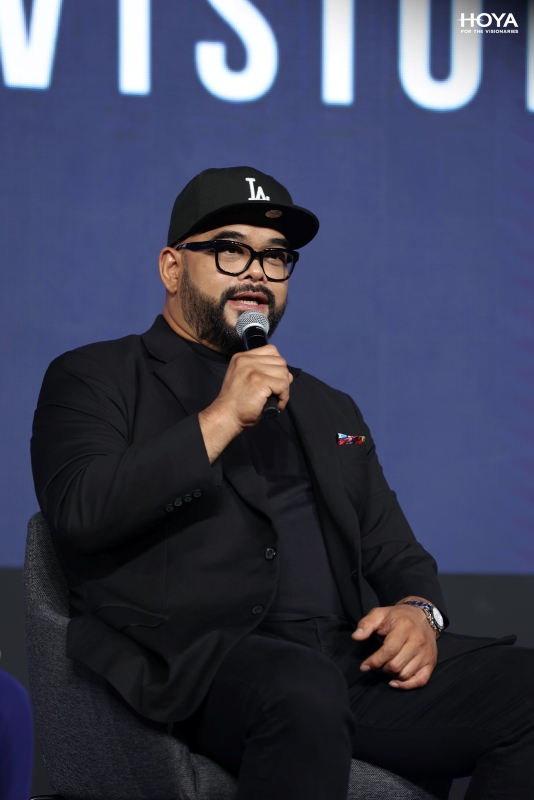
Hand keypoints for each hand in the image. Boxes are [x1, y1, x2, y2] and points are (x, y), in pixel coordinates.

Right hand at [198, 345, 292, 462]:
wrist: (226, 416)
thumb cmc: (237, 402)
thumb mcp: (244, 377)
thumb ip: (260, 370)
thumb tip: (285, 373)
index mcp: (242, 357)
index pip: (271, 350)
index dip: (278, 365)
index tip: (274, 379)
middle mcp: (247, 359)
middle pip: (280, 361)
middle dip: (283, 378)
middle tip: (277, 392)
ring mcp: (253, 369)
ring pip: (284, 373)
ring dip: (285, 389)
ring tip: (276, 399)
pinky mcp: (260, 381)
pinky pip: (283, 386)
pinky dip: (284, 397)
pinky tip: (277, 404)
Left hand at [352, 601, 437, 689]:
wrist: (422, 616)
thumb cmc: (398, 617)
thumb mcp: (380, 614)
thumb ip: (366, 624)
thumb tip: (356, 637)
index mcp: (405, 628)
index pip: (389, 651)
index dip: (374, 661)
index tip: (364, 666)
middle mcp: (418, 641)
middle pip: (396, 665)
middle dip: (381, 668)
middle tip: (376, 665)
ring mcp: (426, 653)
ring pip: (405, 674)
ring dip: (391, 675)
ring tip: (385, 667)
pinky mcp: (431, 662)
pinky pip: (420, 681)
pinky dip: (406, 685)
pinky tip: (395, 682)